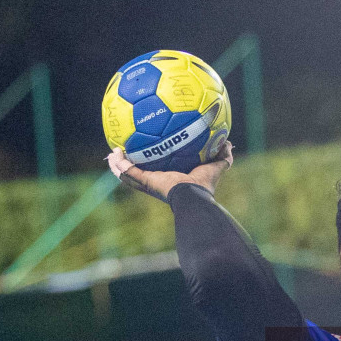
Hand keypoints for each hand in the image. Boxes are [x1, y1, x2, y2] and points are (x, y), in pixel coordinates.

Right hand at [107, 142, 233, 201]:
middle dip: (131, 165)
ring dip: (118, 165)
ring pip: (128, 174)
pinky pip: (128, 172)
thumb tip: (229, 142)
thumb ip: (222, 156)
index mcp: (171, 180)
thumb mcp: (215, 167)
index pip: (161, 172)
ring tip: (112, 153)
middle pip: (140, 174)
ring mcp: (149, 184)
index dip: (154, 164)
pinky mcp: (145, 182)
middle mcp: (158, 183)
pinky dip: (119, 164)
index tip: (149, 153)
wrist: (194, 197)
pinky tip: (113, 153)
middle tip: (124, 153)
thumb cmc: (204, 186)